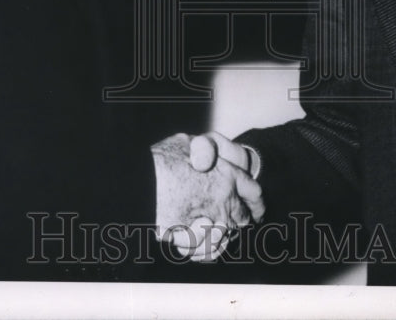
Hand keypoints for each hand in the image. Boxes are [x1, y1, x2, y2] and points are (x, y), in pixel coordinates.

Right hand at [151, 132, 263, 261]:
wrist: (138, 184)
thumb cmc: (161, 161)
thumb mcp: (185, 143)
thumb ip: (204, 148)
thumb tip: (208, 154)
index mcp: (226, 177)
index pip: (254, 192)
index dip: (257, 201)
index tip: (258, 207)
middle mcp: (223, 202)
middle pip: (243, 218)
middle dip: (241, 218)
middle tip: (239, 221)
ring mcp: (209, 224)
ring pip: (226, 237)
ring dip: (222, 235)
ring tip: (213, 232)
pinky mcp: (192, 241)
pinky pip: (207, 251)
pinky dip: (205, 250)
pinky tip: (198, 244)